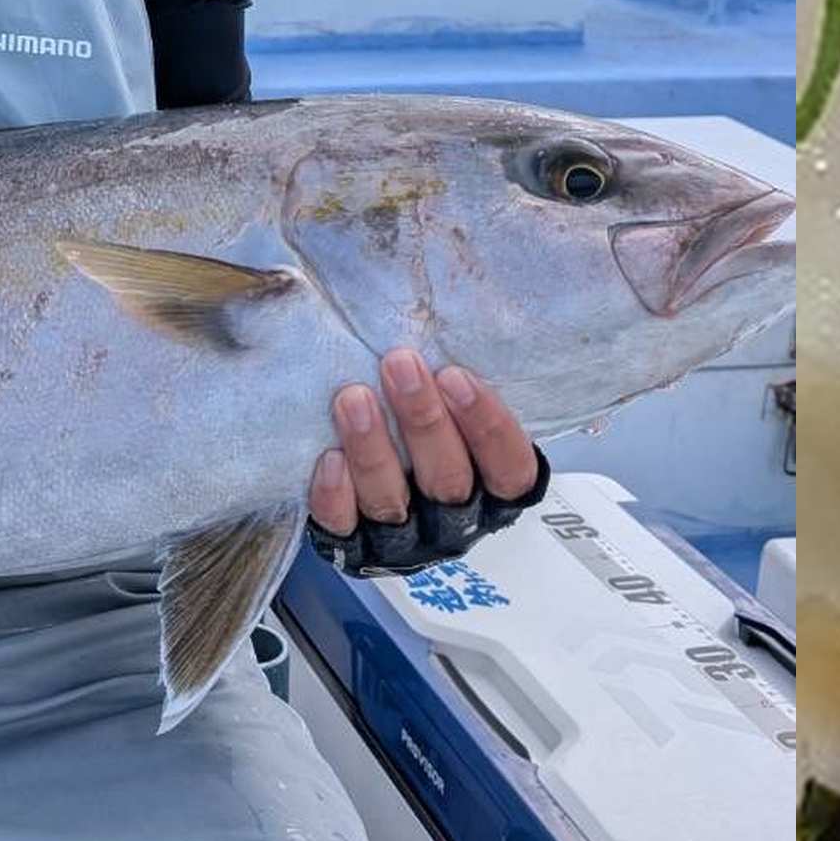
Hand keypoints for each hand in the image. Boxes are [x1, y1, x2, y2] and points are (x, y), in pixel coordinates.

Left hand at [305, 350, 543, 571]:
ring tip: (352, 397)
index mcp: (496, 489)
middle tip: (399, 364)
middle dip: (423, 420)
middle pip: (448, 481)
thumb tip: (465, 294)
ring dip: (373, 449)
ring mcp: (405, 539)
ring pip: (392, 503)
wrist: (381, 479)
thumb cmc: (429, 424)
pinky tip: (329, 459)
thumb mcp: (459, 404)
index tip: (456, 376)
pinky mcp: (354, 546)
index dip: (488, 426)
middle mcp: (456, 521)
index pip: (510, 468)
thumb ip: (464, 377)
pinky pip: (344, 529)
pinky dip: (336, 496)